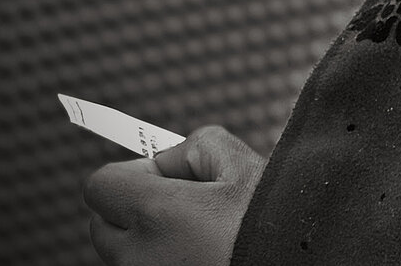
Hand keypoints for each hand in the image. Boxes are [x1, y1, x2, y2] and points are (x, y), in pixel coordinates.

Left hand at [83, 125, 264, 265]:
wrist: (299, 261)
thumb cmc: (275, 222)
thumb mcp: (243, 164)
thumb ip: (196, 146)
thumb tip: (168, 160)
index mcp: (155, 213)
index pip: (100, 185)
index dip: (131, 173)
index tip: (162, 176)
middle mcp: (138, 255)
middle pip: (104, 224)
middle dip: (133, 208)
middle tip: (181, 205)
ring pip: (124, 253)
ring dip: (146, 238)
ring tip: (197, 235)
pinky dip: (162, 259)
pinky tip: (200, 254)